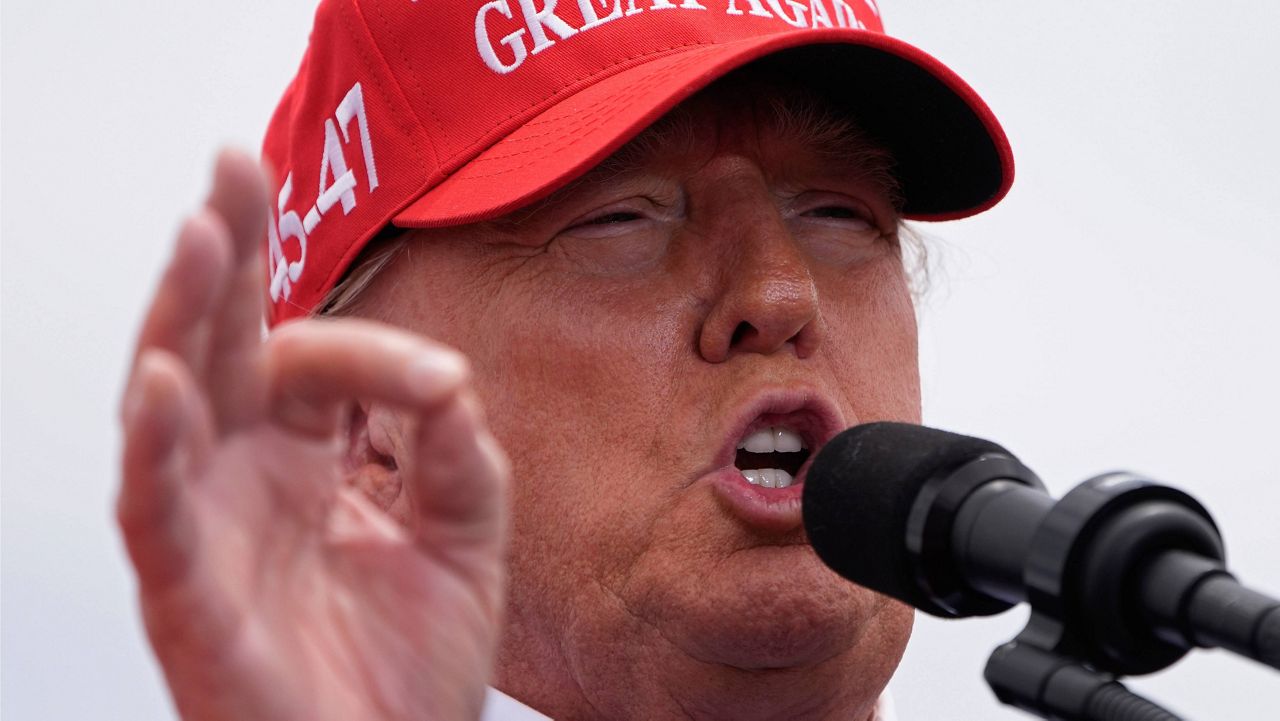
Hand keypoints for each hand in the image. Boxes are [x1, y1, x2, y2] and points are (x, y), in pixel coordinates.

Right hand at [118, 150, 508, 720]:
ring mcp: (208, 531)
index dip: (371, 350)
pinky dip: (156, 448)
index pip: (316, 363)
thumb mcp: (467, 541)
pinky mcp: (187, 595)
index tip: (440, 386)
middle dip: (224, 256)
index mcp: (305, 461)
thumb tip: (448, 379)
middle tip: (230, 167)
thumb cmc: (411, 672)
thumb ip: (462, 456)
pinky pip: (155, 513)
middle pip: (218, 347)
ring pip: (172, 406)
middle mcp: (245, 481)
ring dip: (181, 319)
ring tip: (199, 234)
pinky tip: (164, 380)